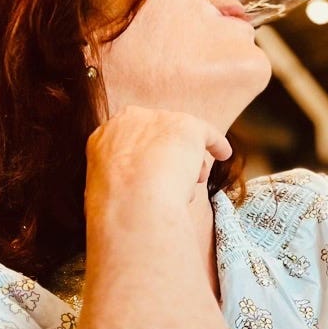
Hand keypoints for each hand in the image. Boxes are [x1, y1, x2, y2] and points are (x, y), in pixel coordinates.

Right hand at [85, 105, 230, 225]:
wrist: (133, 200)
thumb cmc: (117, 208)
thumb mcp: (104, 194)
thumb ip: (118, 185)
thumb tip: (131, 198)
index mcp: (103, 137)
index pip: (128, 142)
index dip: (142, 159)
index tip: (149, 174)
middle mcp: (129, 120)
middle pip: (154, 136)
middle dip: (166, 156)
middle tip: (175, 179)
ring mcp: (158, 120)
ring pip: (179, 138)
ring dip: (189, 159)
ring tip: (195, 182)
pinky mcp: (186, 126)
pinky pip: (206, 133)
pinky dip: (216, 143)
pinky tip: (224, 153)